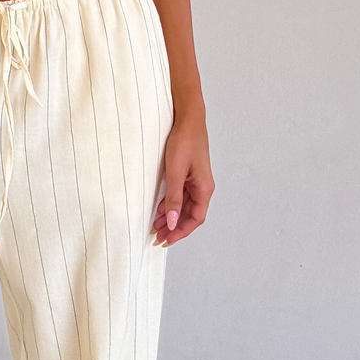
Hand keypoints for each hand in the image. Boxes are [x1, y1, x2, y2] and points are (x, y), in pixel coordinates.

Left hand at [150, 108, 213, 246]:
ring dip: (171, 218)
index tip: (166, 240)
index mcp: (204, 188)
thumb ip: (174, 199)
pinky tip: (159, 210)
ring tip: (155, 227)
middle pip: (189, 215)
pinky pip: (181, 196)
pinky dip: (170, 205)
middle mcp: (202, 187)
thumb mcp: (175, 172)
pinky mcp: (188, 175)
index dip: (181, 232)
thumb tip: (173, 222)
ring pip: (184, 207)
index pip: (195, 219)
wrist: (187, 119)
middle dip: (174, 228)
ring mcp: (195, 181)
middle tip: (157, 237)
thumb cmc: (185, 141)